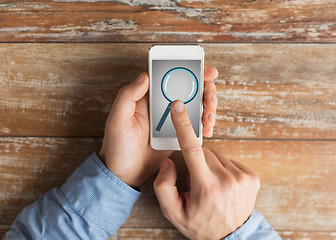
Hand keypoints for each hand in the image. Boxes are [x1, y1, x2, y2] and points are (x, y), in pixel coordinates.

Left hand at [99, 66, 217, 187]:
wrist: (125, 174)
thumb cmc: (117, 147)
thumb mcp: (117, 121)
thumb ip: (127, 96)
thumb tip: (145, 76)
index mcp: (146, 97)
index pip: (169, 76)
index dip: (189, 70)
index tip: (205, 71)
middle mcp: (160, 104)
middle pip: (189, 88)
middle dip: (205, 90)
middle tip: (209, 101)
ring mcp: (171, 119)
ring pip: (195, 104)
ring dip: (207, 108)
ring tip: (209, 119)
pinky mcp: (177, 132)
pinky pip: (194, 123)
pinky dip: (204, 124)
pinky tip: (206, 129)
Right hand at [153, 100, 259, 238]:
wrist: (231, 237)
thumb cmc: (200, 224)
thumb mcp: (173, 212)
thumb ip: (164, 186)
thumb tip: (169, 161)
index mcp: (207, 187)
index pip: (192, 149)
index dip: (183, 125)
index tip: (178, 107)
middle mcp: (227, 180)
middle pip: (204, 152)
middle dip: (196, 161)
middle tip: (196, 181)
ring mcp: (243, 177)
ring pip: (217, 155)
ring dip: (209, 164)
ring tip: (210, 184)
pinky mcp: (252, 176)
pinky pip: (229, 160)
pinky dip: (222, 167)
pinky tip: (221, 183)